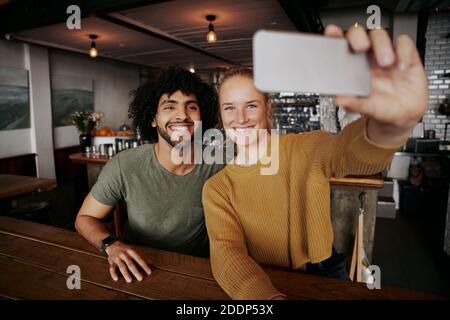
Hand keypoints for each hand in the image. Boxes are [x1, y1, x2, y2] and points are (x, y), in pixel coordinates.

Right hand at [105, 241, 151, 282]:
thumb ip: (142, 256)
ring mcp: (117, 258)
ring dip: (126, 274)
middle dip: (135, 271)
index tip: (149, 272)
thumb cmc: (126, 249)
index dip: (144, 265)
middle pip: (130, 264)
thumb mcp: (134, 250)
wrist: (112, 244)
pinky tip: (116, 278)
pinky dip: (113, 273)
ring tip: (129, 280)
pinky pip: (112, 268)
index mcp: (131, 251)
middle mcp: (124, 254)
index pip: (139, 259)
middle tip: (140, 278)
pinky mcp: (111, 261)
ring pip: (121, 266)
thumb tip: (151, 263)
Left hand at [324, 24, 427, 144]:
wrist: (404, 114)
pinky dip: (403, 51)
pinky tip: (402, 66)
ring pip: (379, 35)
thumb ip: (353, 103)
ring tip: (386, 63)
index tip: (332, 33)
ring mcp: (386, 53)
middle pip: (359, 34)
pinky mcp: (405, 55)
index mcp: (352, 67)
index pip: (341, 46)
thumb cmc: (381, 108)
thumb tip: (339, 100)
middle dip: (357, 36)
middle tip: (361, 47)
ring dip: (382, 46)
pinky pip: (404, 42)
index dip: (335, 36)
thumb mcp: (366, 108)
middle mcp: (367, 57)